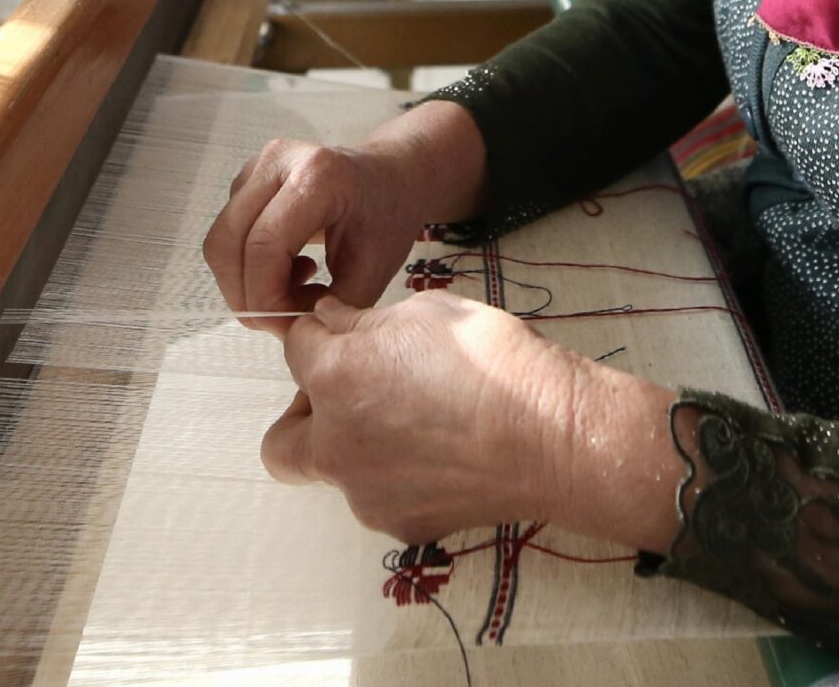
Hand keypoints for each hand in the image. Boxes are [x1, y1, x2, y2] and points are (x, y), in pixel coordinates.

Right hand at [203, 101, 485, 328]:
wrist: (390, 176)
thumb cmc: (387, 217)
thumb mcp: (374, 271)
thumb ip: (332, 307)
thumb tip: (288, 332)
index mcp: (317, 176)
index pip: (264, 245)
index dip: (265, 297)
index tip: (288, 325)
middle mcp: (278, 160)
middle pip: (227, 242)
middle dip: (246, 294)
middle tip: (283, 318)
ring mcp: (256, 165)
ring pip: (220, 241)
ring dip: (245, 281)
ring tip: (294, 288)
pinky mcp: (246, 178)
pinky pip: (227, 233)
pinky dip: (247, 264)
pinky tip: (288, 267)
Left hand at [260, 294, 680, 551]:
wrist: (555, 437)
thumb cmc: (496, 361)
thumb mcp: (427, 312)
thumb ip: (364, 321)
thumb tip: (332, 321)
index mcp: (335, 379)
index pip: (295, 347)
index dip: (321, 333)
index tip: (343, 330)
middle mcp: (335, 445)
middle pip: (283, 440)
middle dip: (304, 416)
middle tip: (350, 394)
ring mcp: (366, 495)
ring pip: (335, 473)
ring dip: (355, 447)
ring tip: (414, 425)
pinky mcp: (401, 526)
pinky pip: (380, 497)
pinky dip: (397, 477)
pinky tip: (443, 455)